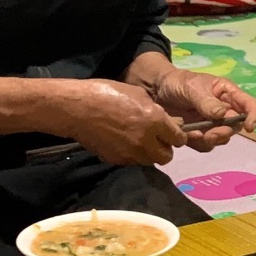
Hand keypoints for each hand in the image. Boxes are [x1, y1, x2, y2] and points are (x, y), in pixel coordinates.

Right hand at [61, 80, 187, 165]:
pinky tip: (122, 143)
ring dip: (148, 153)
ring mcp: (130, 153)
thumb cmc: (107, 93)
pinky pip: (131, 161)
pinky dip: (131, 155)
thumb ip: (156, 110)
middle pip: (166, 157)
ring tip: (139, 141)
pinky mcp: (116, 160)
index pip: (178, 139)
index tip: (172, 134)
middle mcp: (146, 140)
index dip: (177, 136)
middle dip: (164, 149)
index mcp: (155, 121)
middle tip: (156, 140)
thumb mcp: (138, 94)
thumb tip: (168, 120)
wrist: (76, 108)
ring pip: (149, 161)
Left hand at [149, 69, 255, 152]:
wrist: (154, 91)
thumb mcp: (191, 87)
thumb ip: (206, 101)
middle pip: (235, 126)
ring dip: (211, 140)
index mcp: (227, 93)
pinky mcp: (200, 134)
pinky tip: (186, 135)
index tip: (249, 128)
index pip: (249, 105)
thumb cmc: (176, 82)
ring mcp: (212, 123)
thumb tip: (223, 114)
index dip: (254, 116)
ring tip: (193, 134)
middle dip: (224, 132)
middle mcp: (224, 109)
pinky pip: (206, 145)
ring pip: (222, 138)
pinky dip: (197, 143)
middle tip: (210, 135)